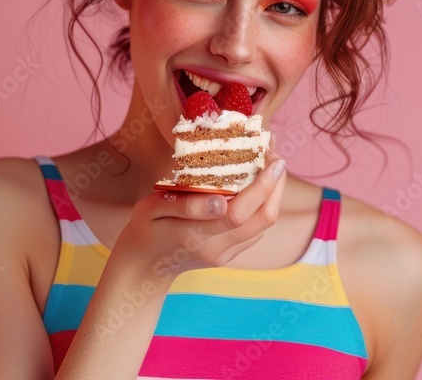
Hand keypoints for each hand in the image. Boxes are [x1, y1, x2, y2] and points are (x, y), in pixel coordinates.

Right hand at [109, 136, 286, 280]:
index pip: (240, 212)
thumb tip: (222, 202)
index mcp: (195, 235)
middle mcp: (216, 249)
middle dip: (276, 186)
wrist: (144, 266)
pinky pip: (255, 230)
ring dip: (273, 195)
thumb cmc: (146, 228)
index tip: (271, 156)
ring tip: (269, 165)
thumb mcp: (154, 209)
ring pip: (263, 225)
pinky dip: (262, 205)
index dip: (263, 185)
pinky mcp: (230, 255)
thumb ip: (186, 206)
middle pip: (262, 219)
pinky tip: (259, 185)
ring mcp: (225, 255)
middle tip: (275, 155)